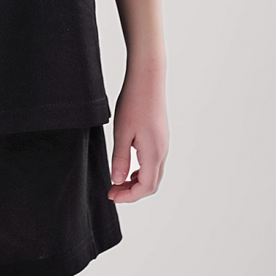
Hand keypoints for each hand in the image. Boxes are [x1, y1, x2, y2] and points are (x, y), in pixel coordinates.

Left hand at [107, 66, 168, 202]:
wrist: (148, 79)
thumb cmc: (134, 102)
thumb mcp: (122, 132)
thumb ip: (120, 159)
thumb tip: (117, 181)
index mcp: (153, 153)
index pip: (145, 187)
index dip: (128, 197)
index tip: (112, 195)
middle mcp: (162, 151)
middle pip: (151, 184)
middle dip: (132, 192)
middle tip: (113, 191)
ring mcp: (163, 144)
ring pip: (153, 173)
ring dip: (137, 182)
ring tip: (117, 180)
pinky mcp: (160, 137)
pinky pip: (153, 162)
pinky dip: (141, 170)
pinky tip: (128, 165)